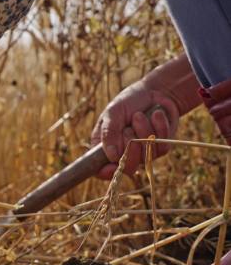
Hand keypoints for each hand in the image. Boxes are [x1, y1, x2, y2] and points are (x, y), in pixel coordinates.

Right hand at [90, 54, 201, 178]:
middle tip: (128, 129)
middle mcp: (124, 153)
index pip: (102, 170)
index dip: (106, 172)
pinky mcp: (161, 147)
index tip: (112, 166)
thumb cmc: (128, 102)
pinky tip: (155, 115)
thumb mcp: (113, 112)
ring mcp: (143, 152)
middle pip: (128, 168)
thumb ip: (109, 132)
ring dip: (143, 132)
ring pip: (146, 156)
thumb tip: (111, 156)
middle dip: (130, 147)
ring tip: (140, 115)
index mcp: (106, 146)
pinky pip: (161, 147)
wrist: (155, 92)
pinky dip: (158, 127)